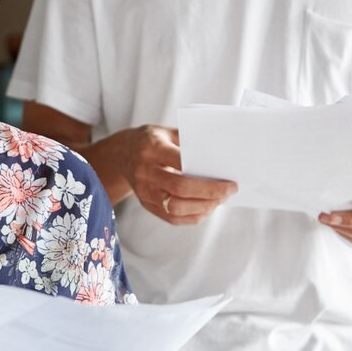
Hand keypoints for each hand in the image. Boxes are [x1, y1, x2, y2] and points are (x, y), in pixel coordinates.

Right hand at [108, 124, 236, 224]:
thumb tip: (220, 157)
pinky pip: (173, 218)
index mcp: (152, 149)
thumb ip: (189, 141)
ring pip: (176, 208)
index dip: (206, 175)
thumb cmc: (151, 141)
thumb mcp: (167, 132)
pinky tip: (206, 207)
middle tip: (230, 190)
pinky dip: (194, 216)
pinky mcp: (146, 205)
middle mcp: (145, 172)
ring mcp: (144, 192)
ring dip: (203, 207)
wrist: (121, 155)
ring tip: (220, 200)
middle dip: (210, 193)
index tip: (228, 178)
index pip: (181, 164)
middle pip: (180, 189)